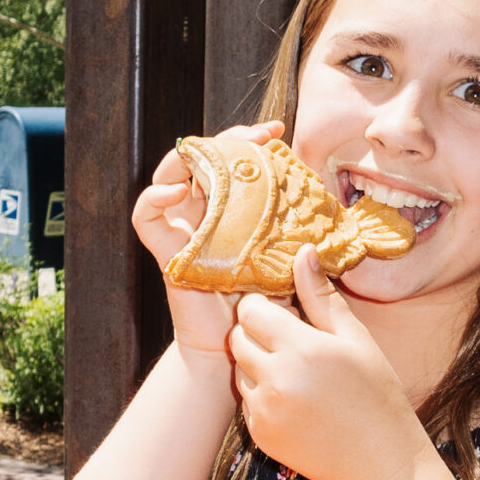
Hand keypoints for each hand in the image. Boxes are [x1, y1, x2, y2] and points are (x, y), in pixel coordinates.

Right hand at [133, 120, 281, 364]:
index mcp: (234, 209)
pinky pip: (146, 217)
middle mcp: (206, 212)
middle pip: (203, 157)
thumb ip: (304, 236)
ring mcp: (184, 229)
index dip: (251, 139)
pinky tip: (175, 192)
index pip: (234, 160)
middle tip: (258, 135)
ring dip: (185, 156)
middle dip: (228, 137)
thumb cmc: (268, 306)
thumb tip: (333, 209)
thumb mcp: (291, 261)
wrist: (242, 347)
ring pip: (168, 175)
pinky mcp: (168, 251)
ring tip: (209, 153)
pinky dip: (153, 198)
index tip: (278, 132)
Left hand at [228, 248, 418, 479]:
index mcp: (302, 349)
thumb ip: (322, 298)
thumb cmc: (376, 395)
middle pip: (238, 338)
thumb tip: (303, 253)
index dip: (264, 307)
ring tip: (297, 374)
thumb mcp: (356, 340)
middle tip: (290, 343)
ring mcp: (265, 411)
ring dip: (258, 365)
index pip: (251, 311)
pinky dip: (263, 396)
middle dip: (257, 334)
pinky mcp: (260, 434)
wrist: (379, 461)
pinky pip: (247, 401)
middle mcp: (276, 380)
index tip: (283, 314)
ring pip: (239, 370)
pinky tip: (297, 401)